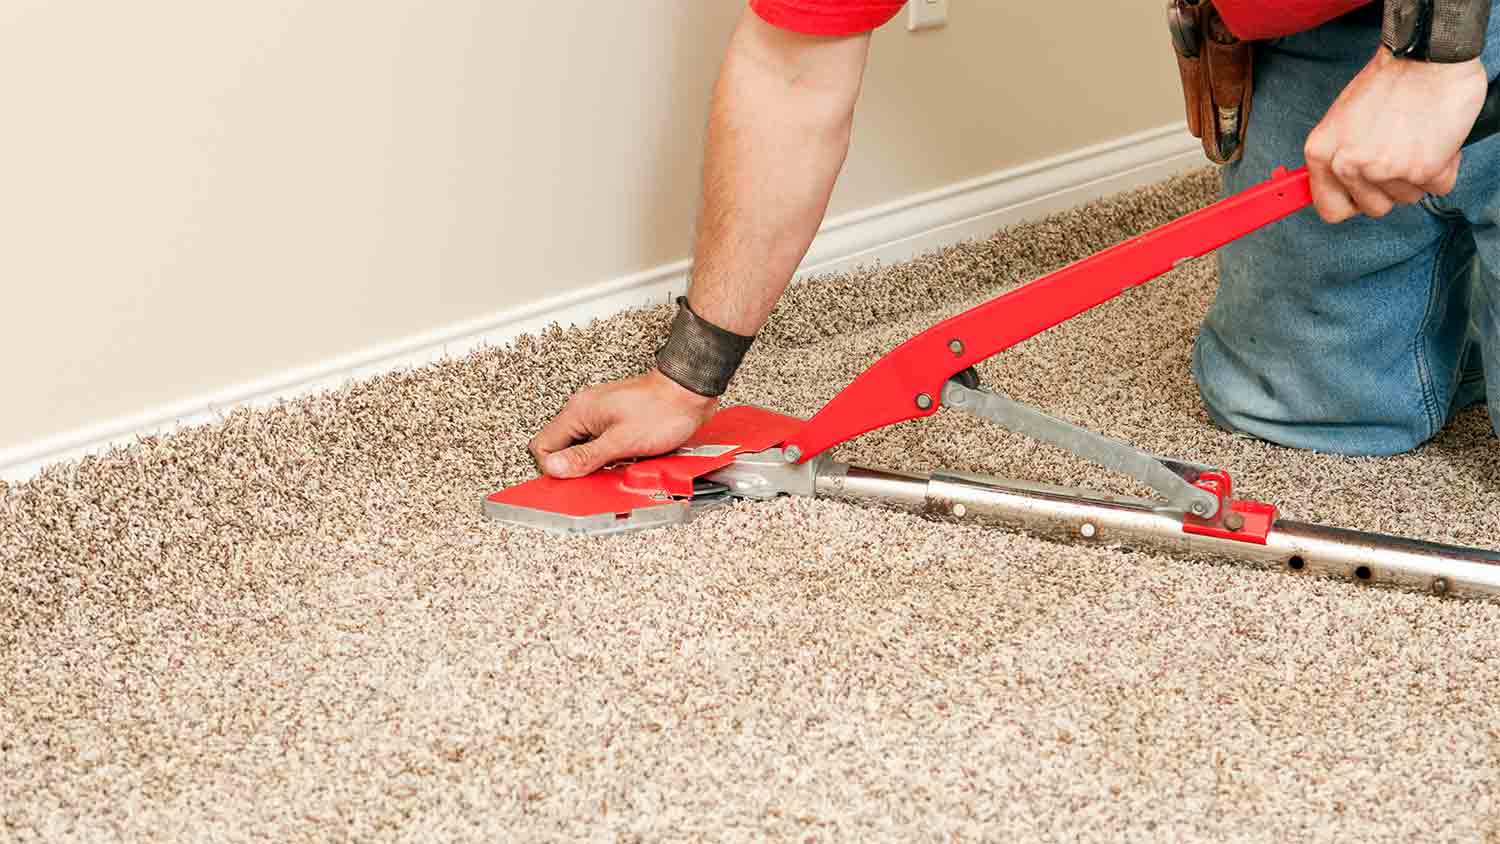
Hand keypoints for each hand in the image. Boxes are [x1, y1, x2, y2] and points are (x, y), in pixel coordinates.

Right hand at [528, 369, 718, 477]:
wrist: (690, 391)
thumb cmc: (663, 410)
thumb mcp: (621, 441)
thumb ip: (586, 457)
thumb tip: (555, 469)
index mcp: (578, 412)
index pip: (543, 446)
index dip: (555, 468)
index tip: (575, 478)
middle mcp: (584, 409)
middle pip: (561, 448)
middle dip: (578, 466)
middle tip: (601, 472)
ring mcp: (599, 413)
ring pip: (582, 447)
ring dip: (597, 461)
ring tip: (619, 462)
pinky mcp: (614, 418)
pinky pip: (600, 442)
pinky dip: (610, 454)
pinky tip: (627, 456)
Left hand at [1304, 48, 1486, 222]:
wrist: (1427, 56)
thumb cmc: (1388, 81)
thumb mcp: (1341, 119)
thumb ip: (1337, 156)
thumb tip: (1338, 186)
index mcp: (1321, 153)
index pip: (1329, 209)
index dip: (1350, 203)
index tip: (1361, 195)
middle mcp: (1348, 165)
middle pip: (1373, 208)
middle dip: (1390, 187)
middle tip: (1398, 153)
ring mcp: (1385, 170)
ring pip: (1407, 199)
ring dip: (1417, 175)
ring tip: (1416, 138)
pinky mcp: (1423, 170)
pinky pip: (1437, 188)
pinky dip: (1443, 168)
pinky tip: (1436, 139)